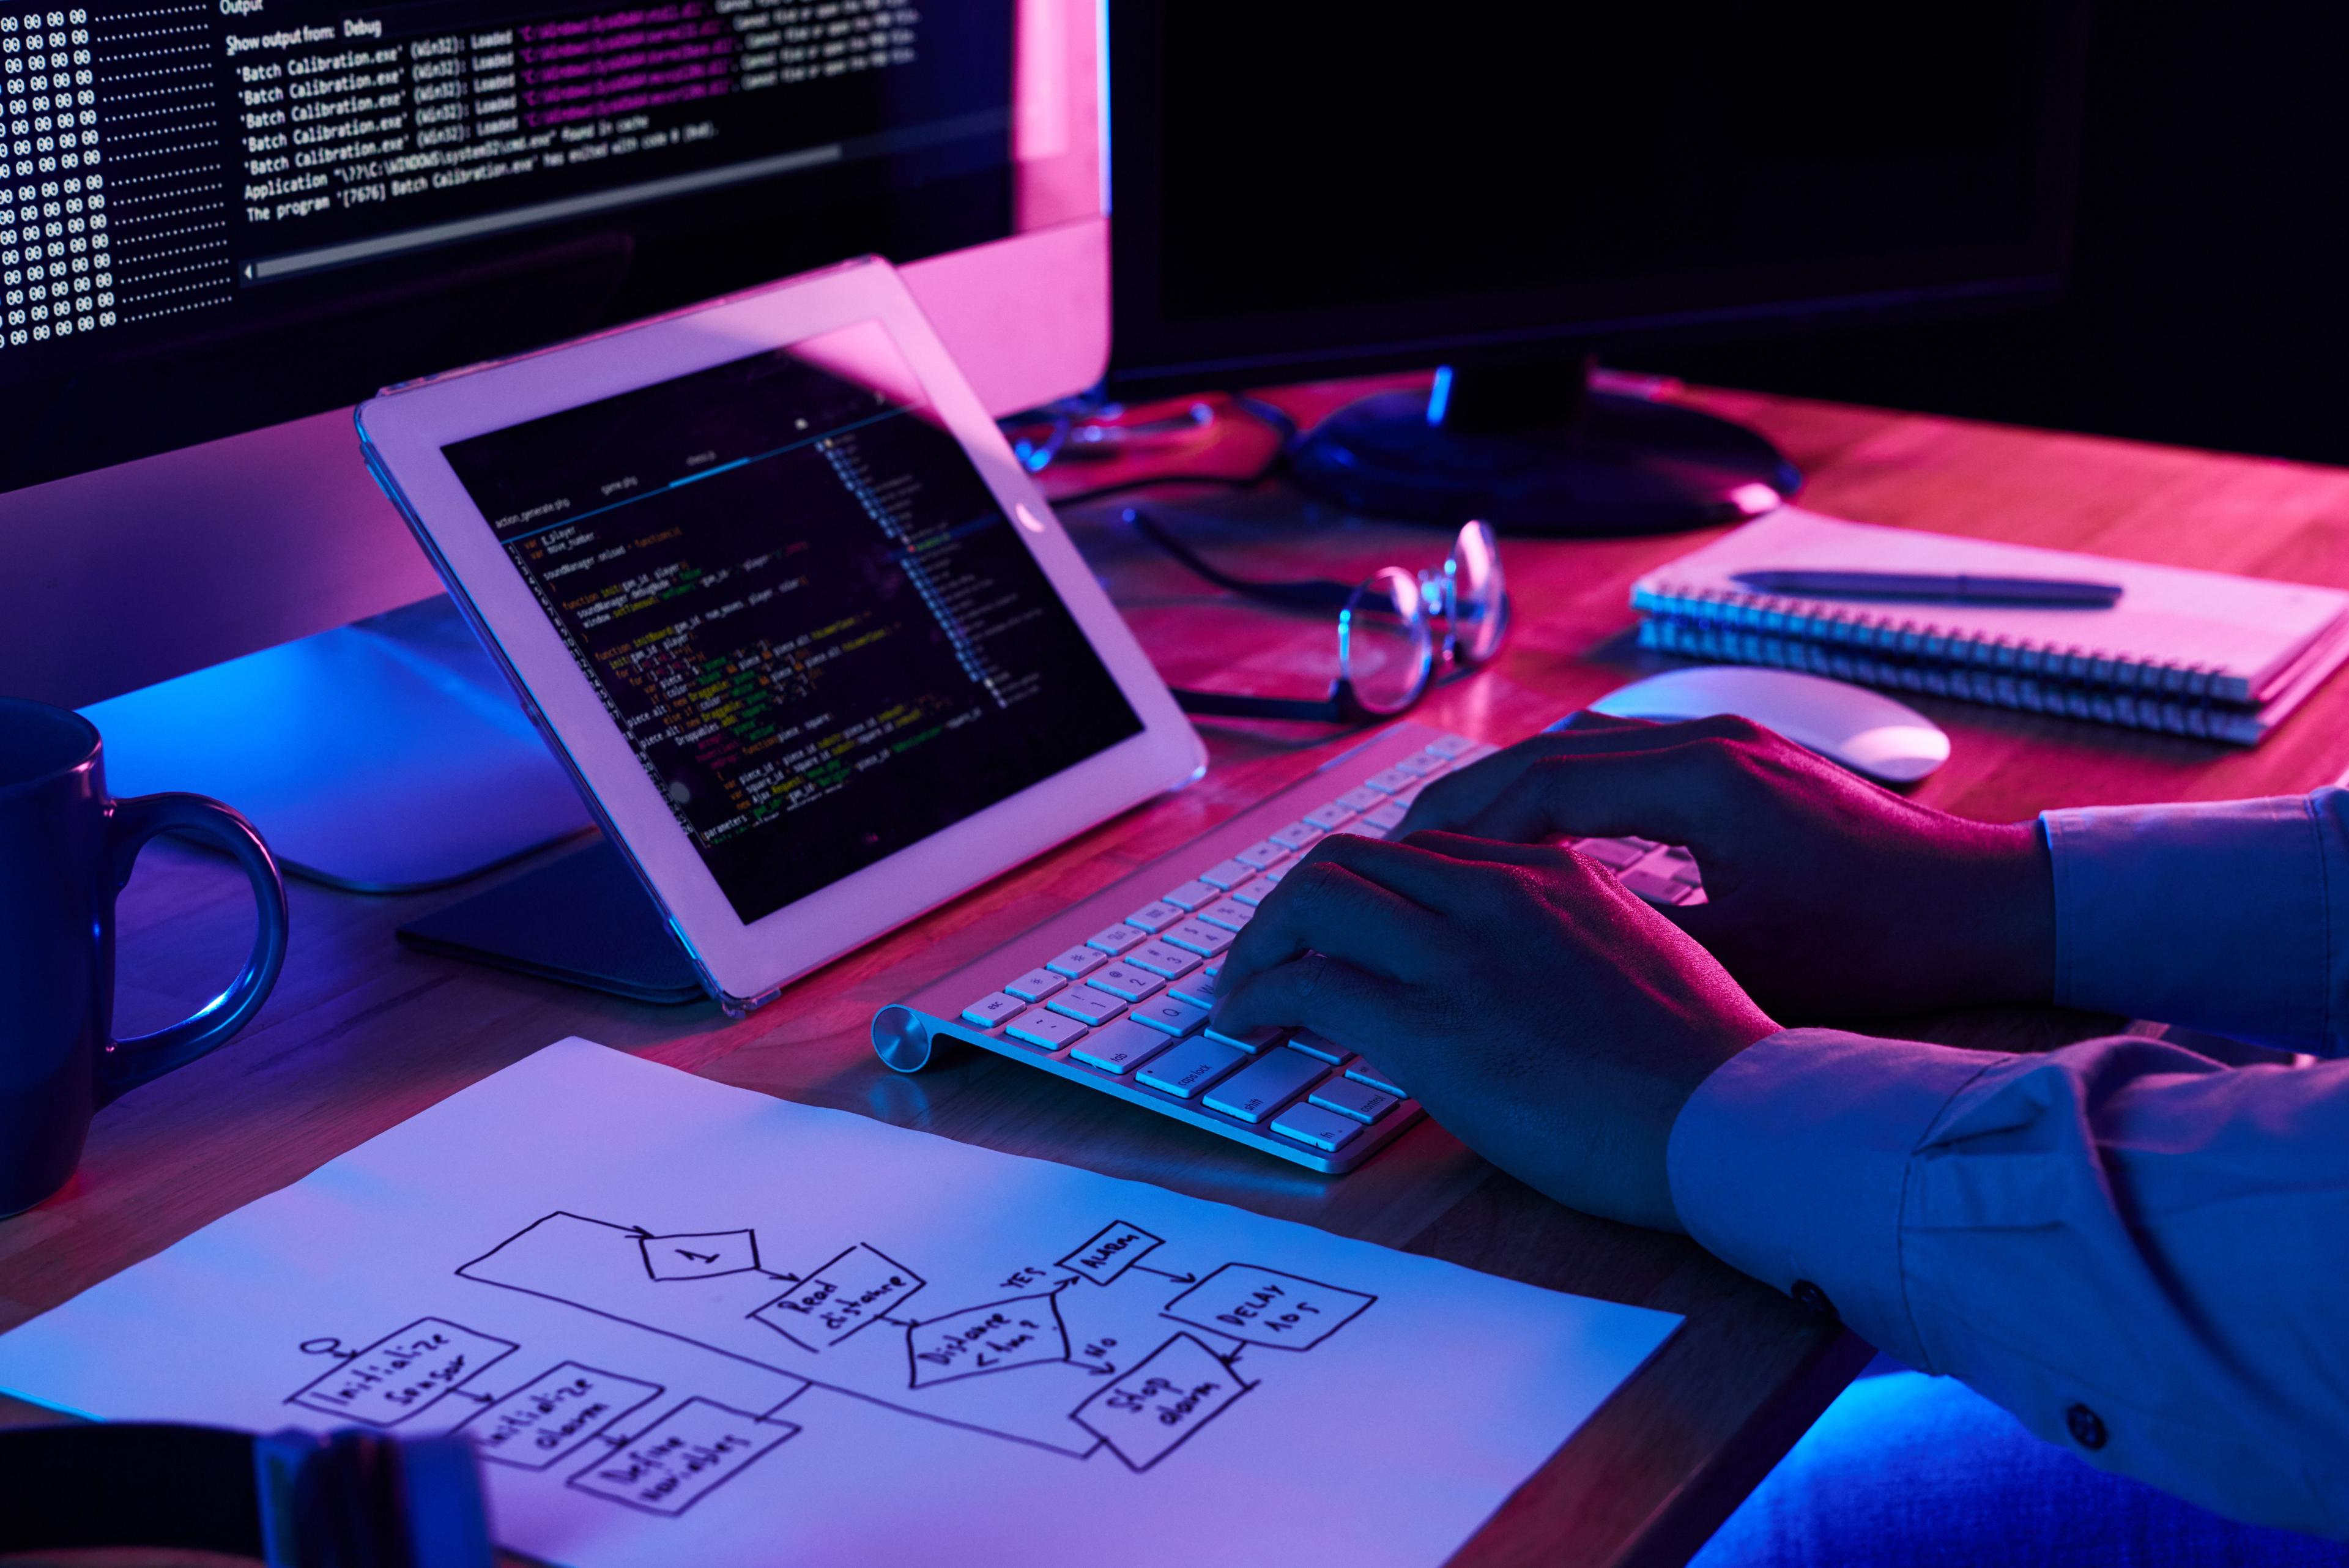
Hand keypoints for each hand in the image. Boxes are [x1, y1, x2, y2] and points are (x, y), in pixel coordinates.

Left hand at [1209, 831, 1778, 1231]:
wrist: (1736, 1118)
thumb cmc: (1708, 1069)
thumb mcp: (1644, 964)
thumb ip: (1572, 946)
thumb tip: (1524, 980)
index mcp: (1553, 874)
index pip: (1423, 852)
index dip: (1364, 890)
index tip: (1341, 931)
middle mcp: (1499, 892)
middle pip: (1353, 858)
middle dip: (1293, 905)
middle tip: (1269, 955)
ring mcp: (1461, 953)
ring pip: (1315, 898)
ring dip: (1263, 942)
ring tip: (1243, 989)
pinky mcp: (1431, 1023)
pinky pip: (1310, 983)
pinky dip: (1261, 996)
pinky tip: (1249, 1025)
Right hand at [1396, 713, 2056, 1018]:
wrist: (1993, 902)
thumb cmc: (1886, 944)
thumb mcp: (1751, 963)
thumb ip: (1640, 943)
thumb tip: (1537, 951)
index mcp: (1701, 782)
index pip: (1542, 783)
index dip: (1461, 827)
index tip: (1404, 867)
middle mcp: (1707, 740)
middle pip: (1549, 753)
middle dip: (1466, 804)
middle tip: (1399, 856)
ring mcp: (1727, 741)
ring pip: (1583, 750)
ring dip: (1513, 793)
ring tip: (1451, 848)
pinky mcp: (1744, 759)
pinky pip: (1623, 759)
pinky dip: (1566, 792)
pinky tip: (1539, 838)